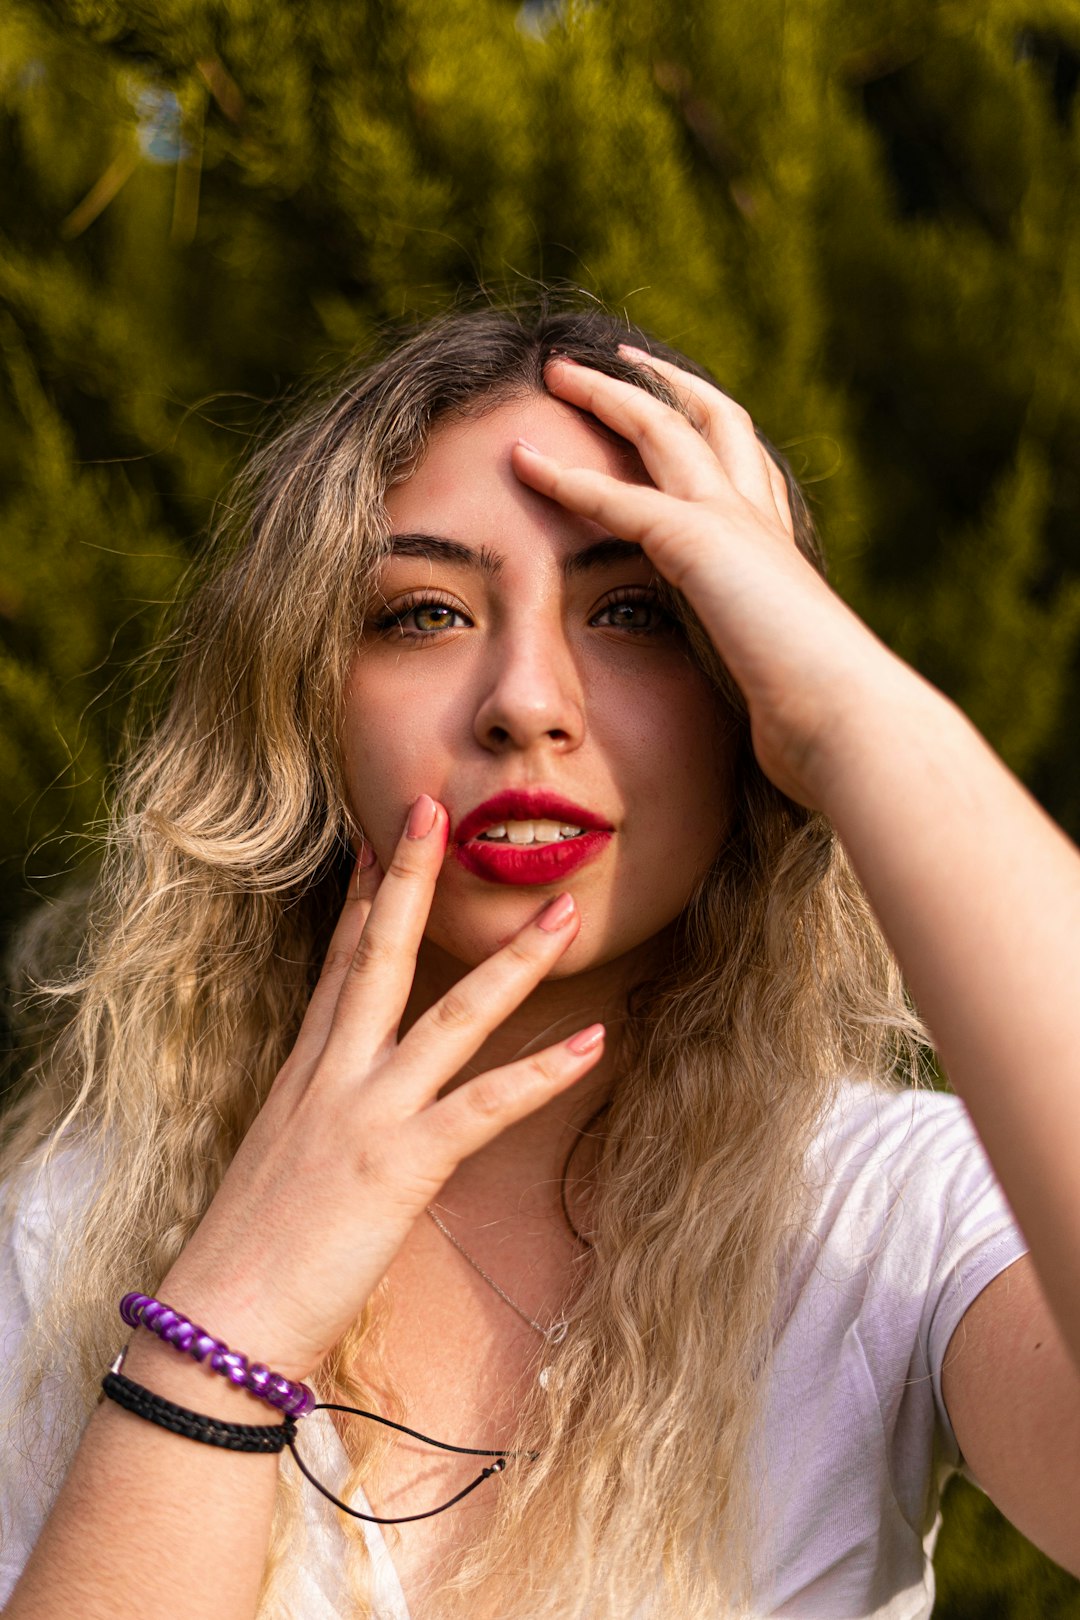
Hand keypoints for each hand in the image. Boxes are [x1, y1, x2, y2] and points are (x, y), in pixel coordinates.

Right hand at [155, 796, 604, 1378]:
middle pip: (378, 955)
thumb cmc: (244, 1261)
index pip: (336, 966)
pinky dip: (542, 1072)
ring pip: (449, 1016)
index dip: (360, 898)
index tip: (379, 840)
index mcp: (302, 1075)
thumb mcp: (275, 1170)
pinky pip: (484, 1106)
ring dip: (511, 962)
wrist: (215, 1325)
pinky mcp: (401, 1165)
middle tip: (434, 804)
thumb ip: (313, 1128)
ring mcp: (367, 1114)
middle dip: (411, 877)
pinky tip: (593, 1040)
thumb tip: (340, 1125)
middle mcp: (332, 1076)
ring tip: (561, 912)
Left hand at [513, 351, 911, 807]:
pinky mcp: (698, 543)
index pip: (741, 467)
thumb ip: (754, 667)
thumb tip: (754, 705)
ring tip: (559, 371)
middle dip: (659, 382)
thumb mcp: (776, 679)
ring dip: (606, 394)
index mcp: (779, 549)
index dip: (706, 431)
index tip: (675, 413)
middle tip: (617, 355)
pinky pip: (615, 496)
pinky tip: (522, 462)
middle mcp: (759, 520)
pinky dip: (565, 477)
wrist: (848, 719)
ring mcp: (732, 522)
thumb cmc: (818, 719)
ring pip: (661, 428)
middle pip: (709, 419)